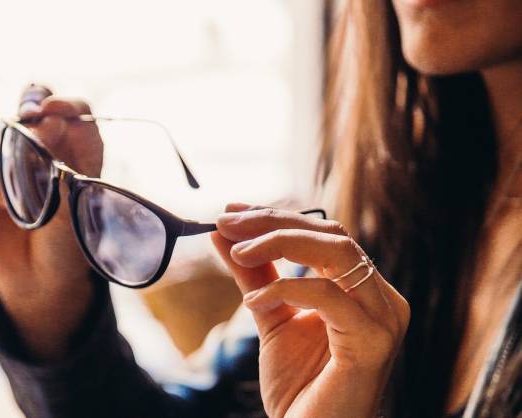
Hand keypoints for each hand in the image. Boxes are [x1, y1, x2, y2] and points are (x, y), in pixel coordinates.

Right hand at [0, 85, 102, 359]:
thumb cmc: (69, 246)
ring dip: (11, 159)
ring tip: (23, 201)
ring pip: (5, 131)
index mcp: (83, 151)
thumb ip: (61, 171)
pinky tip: (2, 202)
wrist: (38, 279)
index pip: (77, 111)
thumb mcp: (74, 211)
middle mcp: (49, 147)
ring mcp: (15, 157)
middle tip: (31, 120)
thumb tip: (46, 131)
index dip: (65, 104)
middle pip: (37, 102)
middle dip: (32, 109)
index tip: (53, 113)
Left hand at [212, 204, 409, 417]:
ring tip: (238, 252)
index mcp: (362, 291)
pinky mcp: (374, 342)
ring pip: (337, 252)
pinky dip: (287, 288)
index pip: (323, 235)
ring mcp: (383, 318)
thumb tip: (222, 234)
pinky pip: (329, 296)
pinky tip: (254, 299)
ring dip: (279, 243)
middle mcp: (381, 298)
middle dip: (273, 222)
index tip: (231, 212)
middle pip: (331, 235)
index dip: (275, 218)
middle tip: (226, 222)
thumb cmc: (298, 386)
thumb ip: (254, 275)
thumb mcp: (270, 318)